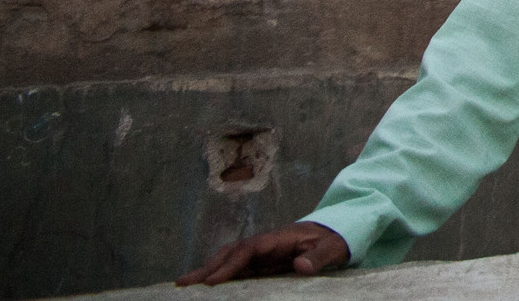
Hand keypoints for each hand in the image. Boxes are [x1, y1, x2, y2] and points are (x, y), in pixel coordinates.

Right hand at [176, 222, 349, 285]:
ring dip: (207, 272)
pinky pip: (235, 269)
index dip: (230, 265)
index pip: (248, 250)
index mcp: (279, 238)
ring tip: (183, 286)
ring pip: (228, 260)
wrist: (337, 232)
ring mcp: (261, 253)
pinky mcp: (261, 262)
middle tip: (182, 284)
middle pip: (230, 253)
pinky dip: (218, 276)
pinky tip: (205, 288)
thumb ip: (319, 257)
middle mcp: (264, 244)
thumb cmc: (335, 239)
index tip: (213, 282)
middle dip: (207, 268)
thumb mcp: (334, 248)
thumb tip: (300, 267)